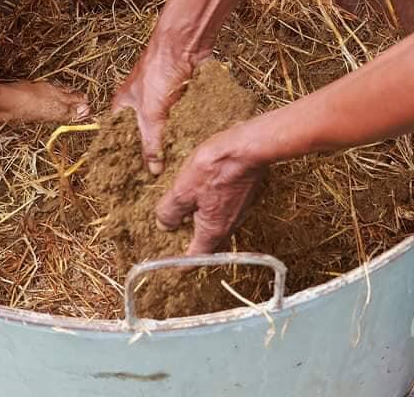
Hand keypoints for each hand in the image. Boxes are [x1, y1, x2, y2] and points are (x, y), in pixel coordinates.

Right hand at [113, 39, 206, 173]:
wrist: (185, 44)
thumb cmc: (158, 71)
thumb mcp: (150, 114)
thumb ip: (151, 143)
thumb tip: (155, 171)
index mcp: (123, 108)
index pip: (118, 139)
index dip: (124, 158)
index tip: (133, 180)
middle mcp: (141, 107)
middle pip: (144, 138)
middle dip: (152, 156)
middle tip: (160, 180)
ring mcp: (162, 104)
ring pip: (165, 132)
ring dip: (171, 146)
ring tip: (177, 171)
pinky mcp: (181, 101)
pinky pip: (182, 123)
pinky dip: (186, 134)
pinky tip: (192, 150)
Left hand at [155, 123, 268, 254]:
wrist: (249, 147)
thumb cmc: (216, 168)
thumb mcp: (182, 189)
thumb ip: (170, 211)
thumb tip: (164, 225)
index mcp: (213, 230)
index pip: (197, 258)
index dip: (182, 264)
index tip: (173, 265)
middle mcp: (230, 225)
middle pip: (210, 245)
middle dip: (194, 244)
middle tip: (178, 238)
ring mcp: (241, 210)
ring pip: (220, 226)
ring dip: (204, 224)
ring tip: (188, 213)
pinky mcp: (246, 195)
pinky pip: (228, 210)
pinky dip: (214, 209)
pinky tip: (206, 194)